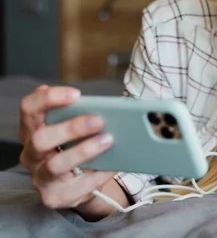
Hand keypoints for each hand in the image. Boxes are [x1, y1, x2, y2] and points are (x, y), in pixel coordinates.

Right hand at [19, 85, 115, 209]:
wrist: (80, 183)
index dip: (48, 98)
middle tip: (99, 121)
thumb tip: (108, 105)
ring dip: (84, 151)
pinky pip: (75, 188)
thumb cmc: (77, 146)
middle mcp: (31, 153)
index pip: (28, 109)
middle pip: (40, 139)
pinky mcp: (53, 196)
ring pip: (55, 165)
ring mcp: (40, 177)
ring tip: (109, 140)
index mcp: (33, 129)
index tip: (76, 94)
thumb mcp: (75, 128)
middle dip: (70, 128)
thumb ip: (81, 113)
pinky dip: (96, 176)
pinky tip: (112, 166)